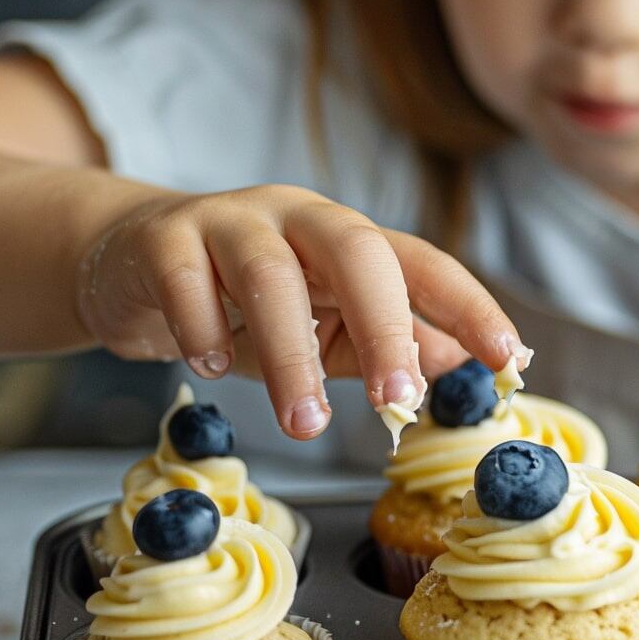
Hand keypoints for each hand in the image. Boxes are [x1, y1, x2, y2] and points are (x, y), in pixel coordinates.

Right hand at [75, 183, 527, 438]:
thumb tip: (465, 367)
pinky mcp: (165, 239)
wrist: (132, 264)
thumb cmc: (243, 303)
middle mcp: (298, 218)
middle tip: (398, 396)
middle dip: (386, 324)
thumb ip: (389, 343)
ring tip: (303, 422)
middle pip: (357, 251)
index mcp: (348, 239)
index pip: (422, 263)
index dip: (468, 305)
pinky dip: (203, 329)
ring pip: (270, 276)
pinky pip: (187, 280)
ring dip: (292, 355)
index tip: (507, 356)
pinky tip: (211, 368)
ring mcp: (229, 222)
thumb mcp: (324, 327)